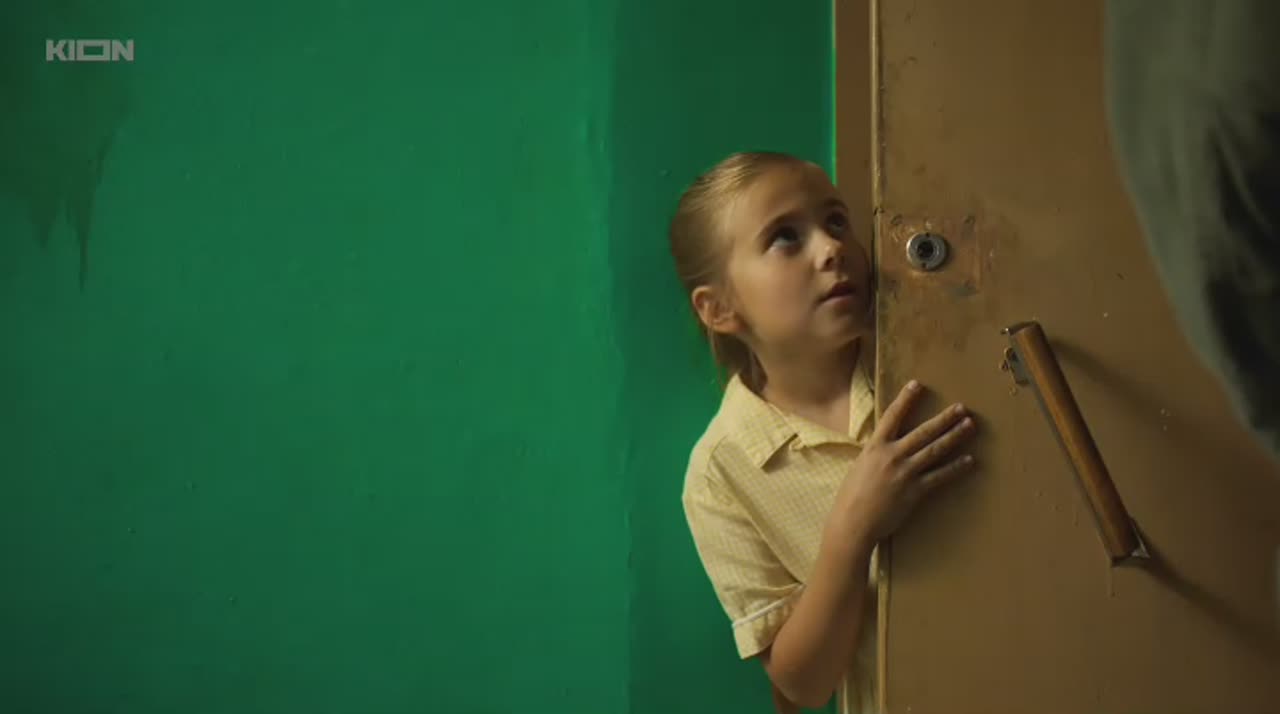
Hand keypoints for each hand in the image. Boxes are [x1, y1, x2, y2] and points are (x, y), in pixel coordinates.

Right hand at [826, 380, 977, 553]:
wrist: (853, 522)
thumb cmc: (851, 496)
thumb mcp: (860, 466)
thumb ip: (876, 454)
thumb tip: (885, 445)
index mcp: (875, 446)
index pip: (892, 416)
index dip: (905, 399)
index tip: (917, 384)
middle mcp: (892, 455)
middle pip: (923, 431)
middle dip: (944, 418)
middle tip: (961, 407)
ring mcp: (905, 472)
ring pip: (935, 450)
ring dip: (955, 436)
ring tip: (970, 425)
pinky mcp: (915, 491)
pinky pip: (940, 476)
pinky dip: (956, 468)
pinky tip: (970, 460)